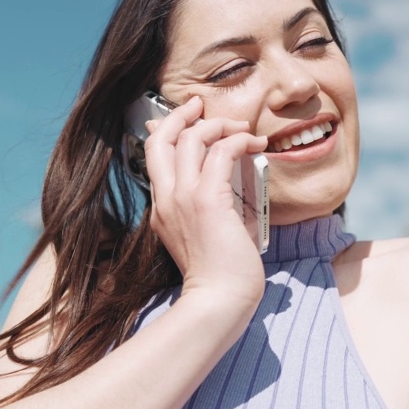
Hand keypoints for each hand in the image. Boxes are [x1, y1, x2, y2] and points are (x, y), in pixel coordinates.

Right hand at [142, 96, 268, 308]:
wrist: (217, 302)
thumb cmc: (219, 281)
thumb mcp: (205, 241)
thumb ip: (209, 217)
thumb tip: (228, 200)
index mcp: (162, 211)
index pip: (155, 158)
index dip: (167, 132)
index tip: (187, 120)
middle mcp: (166, 200)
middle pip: (162, 139)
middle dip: (182, 115)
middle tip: (202, 105)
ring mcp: (183, 198)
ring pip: (191, 138)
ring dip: (219, 125)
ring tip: (242, 130)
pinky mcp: (207, 200)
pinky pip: (219, 152)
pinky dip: (238, 140)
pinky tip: (254, 144)